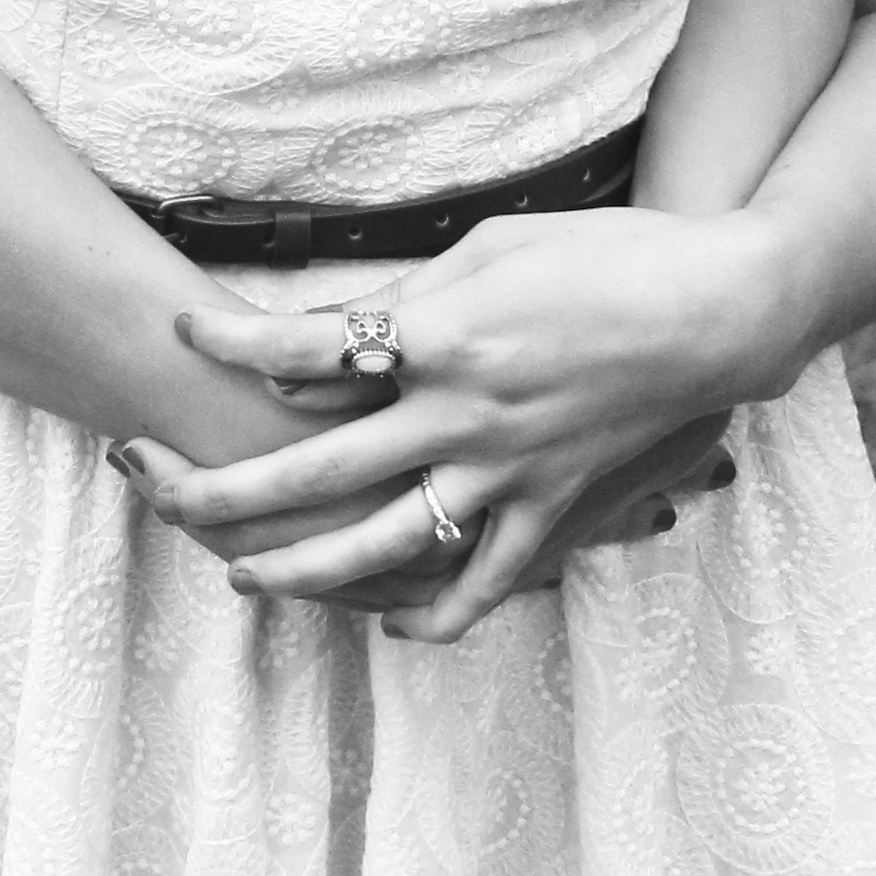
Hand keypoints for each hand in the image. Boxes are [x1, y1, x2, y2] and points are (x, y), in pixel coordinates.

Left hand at [110, 206, 787, 643]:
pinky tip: (395, 626)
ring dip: (304, 569)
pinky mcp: (554, 511)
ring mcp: (507, 474)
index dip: (233, 339)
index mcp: (441, 335)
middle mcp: (460, 414)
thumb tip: (333, 335)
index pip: (306, 345)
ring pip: (382, 545)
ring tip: (245, 575)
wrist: (717, 310)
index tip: (180, 328)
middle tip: (157, 486)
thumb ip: (410, 301)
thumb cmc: (606, 254)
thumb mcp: (492, 248)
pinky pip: (483, 582)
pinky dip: (435, 613)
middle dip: (225, 483)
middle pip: (315, 465)